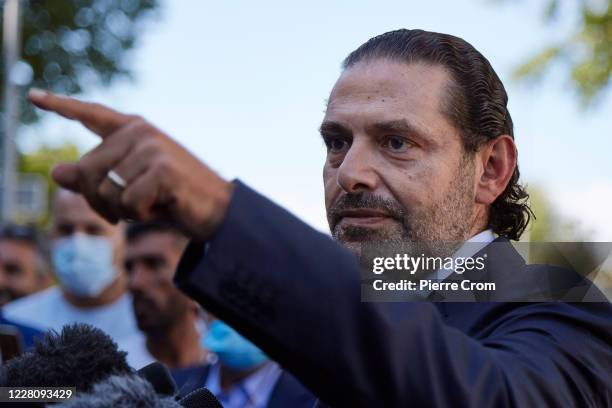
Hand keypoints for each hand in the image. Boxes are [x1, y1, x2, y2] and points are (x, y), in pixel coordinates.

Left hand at [28, 88, 232, 240]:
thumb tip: (55, 172)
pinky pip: (127, 201)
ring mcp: (151, 147)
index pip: (92, 114)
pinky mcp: (162, 168)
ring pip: (105, 189)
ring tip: (152, 205)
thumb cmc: (173, 199)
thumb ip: (95, 178)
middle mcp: (140, 132)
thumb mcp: (129, 188)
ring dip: (123, 211)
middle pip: (86, 170)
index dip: (61, 106)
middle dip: (99, 201)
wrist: (218, 210)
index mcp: (134, 130)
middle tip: (127, 211)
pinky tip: (162, 208)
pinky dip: (140, 215)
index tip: (33, 96)